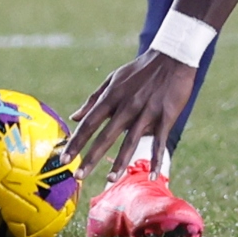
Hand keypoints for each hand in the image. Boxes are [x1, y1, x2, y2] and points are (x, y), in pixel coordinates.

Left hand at [65, 50, 197, 177]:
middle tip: (78, 175)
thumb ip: (93, 99)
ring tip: (110, 179)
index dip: (76, 142)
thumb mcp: (113, 79)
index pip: (90, 123)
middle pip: (106, 136)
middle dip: (91, 157)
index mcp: (112, 96)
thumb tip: (74, 116)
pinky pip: (159, 142)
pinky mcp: (165, 116)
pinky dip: (156, 160)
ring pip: (130, 142)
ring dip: (120, 162)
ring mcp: (147, 112)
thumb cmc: (140, 69)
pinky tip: (152, 175)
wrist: (173, 57)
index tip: (64, 158)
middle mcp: (127, 106)